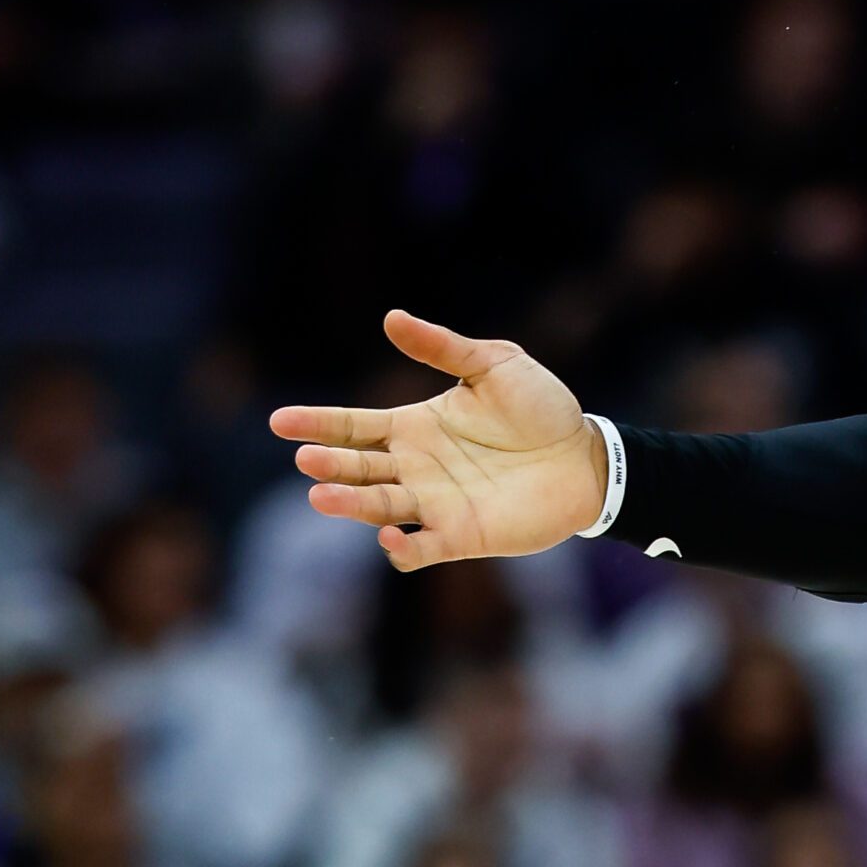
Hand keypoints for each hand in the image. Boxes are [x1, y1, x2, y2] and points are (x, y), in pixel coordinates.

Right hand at [268, 310, 605, 570]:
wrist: (586, 456)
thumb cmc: (542, 408)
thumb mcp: (495, 365)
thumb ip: (444, 348)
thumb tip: (391, 318)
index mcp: (414, 426)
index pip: (354, 426)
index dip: (317, 424)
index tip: (280, 421)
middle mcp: (415, 467)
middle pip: (358, 468)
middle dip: (329, 465)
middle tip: (305, 459)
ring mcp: (435, 503)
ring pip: (379, 507)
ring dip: (351, 505)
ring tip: (322, 495)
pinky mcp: (461, 535)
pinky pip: (421, 548)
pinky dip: (402, 548)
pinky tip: (392, 537)